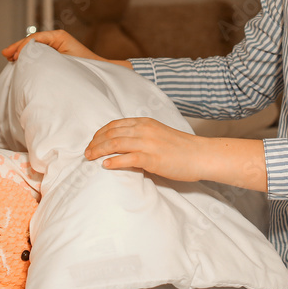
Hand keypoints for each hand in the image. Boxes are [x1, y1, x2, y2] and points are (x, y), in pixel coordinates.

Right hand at [2, 30, 132, 68]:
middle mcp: (56, 38)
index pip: (35, 39)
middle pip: (32, 41)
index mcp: (58, 36)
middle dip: (18, 48)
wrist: (100, 72)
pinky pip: (39, 52)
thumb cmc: (85, 67)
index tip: (13, 56)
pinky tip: (20, 61)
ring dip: (22, 52)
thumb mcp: (64, 61)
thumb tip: (29, 56)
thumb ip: (46, 56)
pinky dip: (29, 56)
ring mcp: (56, 44)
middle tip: (5, 54)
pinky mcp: (56, 52)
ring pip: (34, 46)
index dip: (23, 47)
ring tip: (8, 57)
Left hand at [86, 118, 268, 191]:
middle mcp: (145, 130)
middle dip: (96, 142)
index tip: (93, 141)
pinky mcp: (152, 159)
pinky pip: (127, 159)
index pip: (116, 124)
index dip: (100, 132)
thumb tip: (125, 145)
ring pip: (116, 144)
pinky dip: (114, 162)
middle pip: (112, 133)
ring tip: (90, 157)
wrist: (201, 155)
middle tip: (86, 151)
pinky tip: (105, 166)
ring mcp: (148, 144)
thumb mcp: (159, 135)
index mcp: (146, 122)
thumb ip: (143, 136)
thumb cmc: (182, 148)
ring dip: (99, 151)